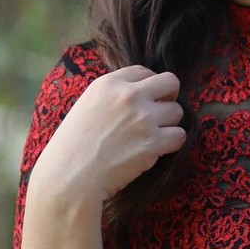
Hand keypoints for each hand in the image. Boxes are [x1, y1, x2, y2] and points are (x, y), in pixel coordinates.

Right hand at [31, 66, 186, 205]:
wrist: (70, 177)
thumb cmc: (72, 147)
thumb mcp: (86, 107)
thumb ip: (110, 97)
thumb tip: (135, 97)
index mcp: (108, 84)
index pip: (143, 71)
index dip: (149, 86)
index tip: (146, 99)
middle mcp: (129, 95)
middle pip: (170, 82)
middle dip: (169, 97)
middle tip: (161, 113)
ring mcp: (143, 118)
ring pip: (177, 111)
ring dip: (169, 124)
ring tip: (153, 136)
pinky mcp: (153, 142)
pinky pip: (179, 135)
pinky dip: (172, 143)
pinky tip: (158, 150)